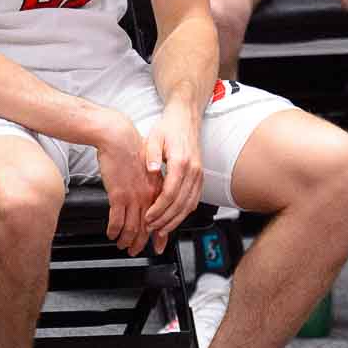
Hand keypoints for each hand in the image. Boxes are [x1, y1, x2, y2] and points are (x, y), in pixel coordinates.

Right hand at [94, 110, 161, 254]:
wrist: (118, 137)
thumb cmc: (131, 149)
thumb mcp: (149, 168)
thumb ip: (151, 183)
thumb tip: (150, 195)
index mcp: (157, 188)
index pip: (162, 217)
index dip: (160, 234)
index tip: (159, 244)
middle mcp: (148, 195)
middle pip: (148, 226)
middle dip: (142, 242)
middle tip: (136, 250)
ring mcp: (134, 196)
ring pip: (133, 227)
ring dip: (127, 239)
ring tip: (122, 246)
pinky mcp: (118, 195)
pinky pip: (117, 219)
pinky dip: (114, 230)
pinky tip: (111, 234)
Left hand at [141, 98, 204, 253]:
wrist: (185, 119)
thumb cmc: (169, 128)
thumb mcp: (154, 138)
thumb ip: (151, 154)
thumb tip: (151, 169)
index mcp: (181, 162)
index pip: (170, 193)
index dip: (158, 209)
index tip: (147, 217)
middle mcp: (194, 170)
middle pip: (181, 204)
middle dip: (165, 219)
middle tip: (151, 228)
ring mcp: (199, 175)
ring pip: (189, 205)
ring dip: (175, 219)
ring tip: (161, 228)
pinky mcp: (200, 178)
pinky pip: (194, 200)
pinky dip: (184, 212)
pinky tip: (174, 218)